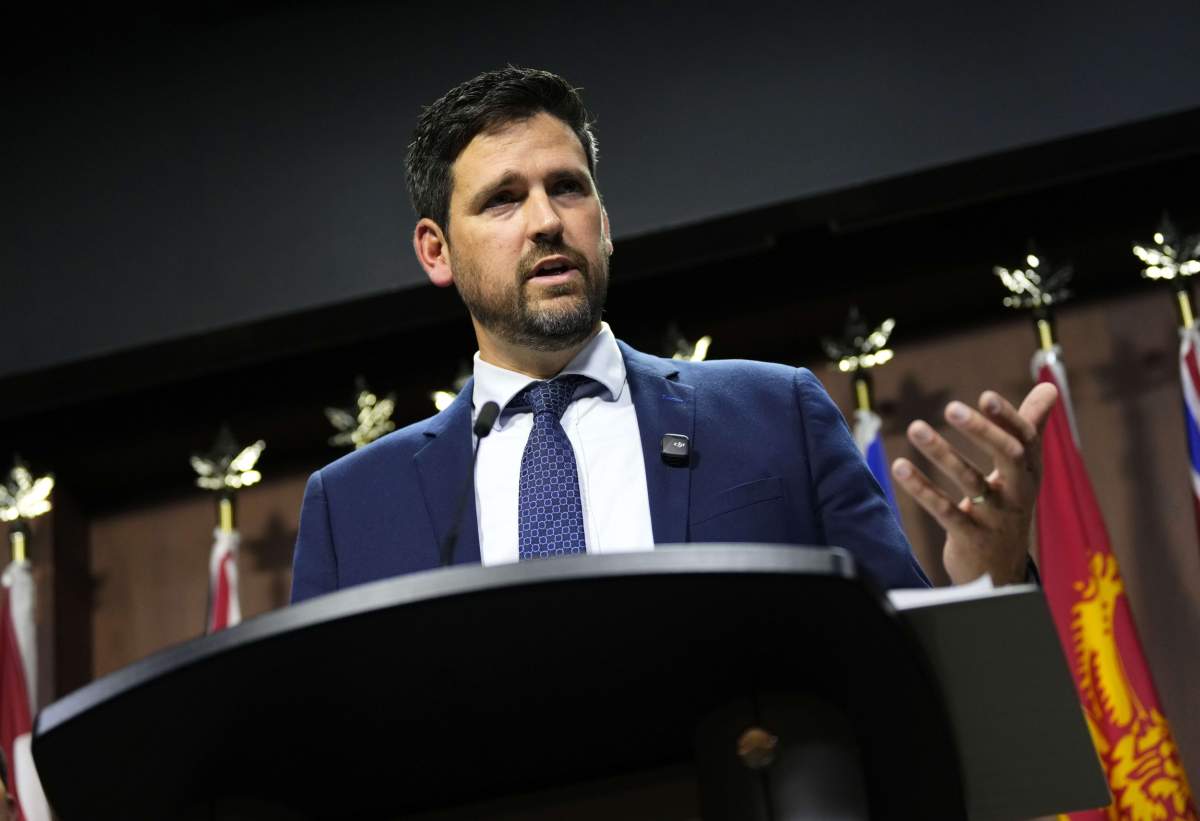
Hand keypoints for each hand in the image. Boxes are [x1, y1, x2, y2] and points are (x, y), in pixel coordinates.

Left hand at [890, 384, 1057, 584]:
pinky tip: (900, 467)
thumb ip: (1029, 428)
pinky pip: (945, 511)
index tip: (985, 395)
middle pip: (1009, 457)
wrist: (1002, 574)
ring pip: (970, 481)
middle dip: (982, 431)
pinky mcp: (971, 538)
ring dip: (941, 453)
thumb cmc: (1008, 510)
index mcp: (1029, 473)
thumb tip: (1049, 387)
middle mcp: (1018, 494)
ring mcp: (995, 518)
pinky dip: (922, 489)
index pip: (1025, 440)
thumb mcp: (1022, 472)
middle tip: (951, 407)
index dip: (1008, 418)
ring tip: (915, 428)